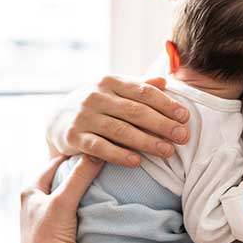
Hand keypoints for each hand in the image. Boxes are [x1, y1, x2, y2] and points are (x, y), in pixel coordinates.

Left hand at [20, 155, 103, 242]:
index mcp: (30, 191)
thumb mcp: (63, 201)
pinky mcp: (54, 228)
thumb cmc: (49, 236)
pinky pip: (69, 206)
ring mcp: (44, 215)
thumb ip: (80, 177)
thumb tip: (97, 154)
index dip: (73, 156)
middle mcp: (34, 201)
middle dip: (77, 170)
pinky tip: (91, 202)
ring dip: (79, 186)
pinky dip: (79, 201)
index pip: (54, 163)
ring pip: (65, 192)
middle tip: (98, 164)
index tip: (93, 150)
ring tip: (97, 181)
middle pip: (60, 177)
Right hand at [46, 76, 190, 166]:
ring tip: (168, 151)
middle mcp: (96, 96)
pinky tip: (137, 162)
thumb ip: (139, 87)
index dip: (166, 104)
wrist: (58, 119)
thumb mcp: (115, 91)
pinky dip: (118, 155)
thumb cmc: (98, 106)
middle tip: (183, 136)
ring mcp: (83, 116)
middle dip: (162, 124)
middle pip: (135, 111)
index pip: (144, 92)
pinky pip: (99, 147)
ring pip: (120, 130)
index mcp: (111, 82)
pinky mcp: (73, 137)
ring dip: (146, 141)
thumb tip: (164, 80)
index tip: (185, 117)